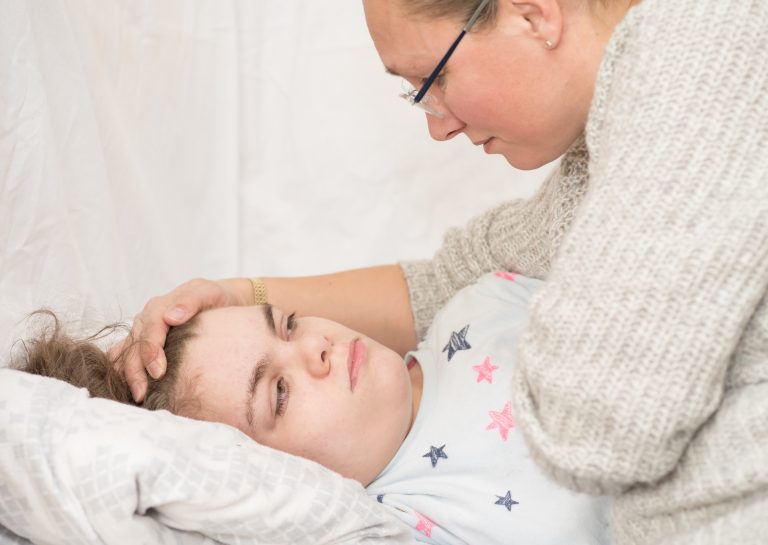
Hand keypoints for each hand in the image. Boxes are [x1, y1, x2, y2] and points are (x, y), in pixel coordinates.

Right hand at [111, 277, 250, 401]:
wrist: (217, 301)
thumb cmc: (213, 298)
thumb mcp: (207, 293)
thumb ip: (191, 301)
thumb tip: (171, 317)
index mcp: (158, 307)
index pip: (149, 331)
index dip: (151, 352)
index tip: (158, 373)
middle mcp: (144, 321)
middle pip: (132, 347)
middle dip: (135, 372)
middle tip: (142, 395)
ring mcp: (140, 333)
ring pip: (123, 355)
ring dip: (126, 376)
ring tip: (135, 397)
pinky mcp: (141, 344)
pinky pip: (124, 358)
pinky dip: (124, 374)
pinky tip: (130, 391)